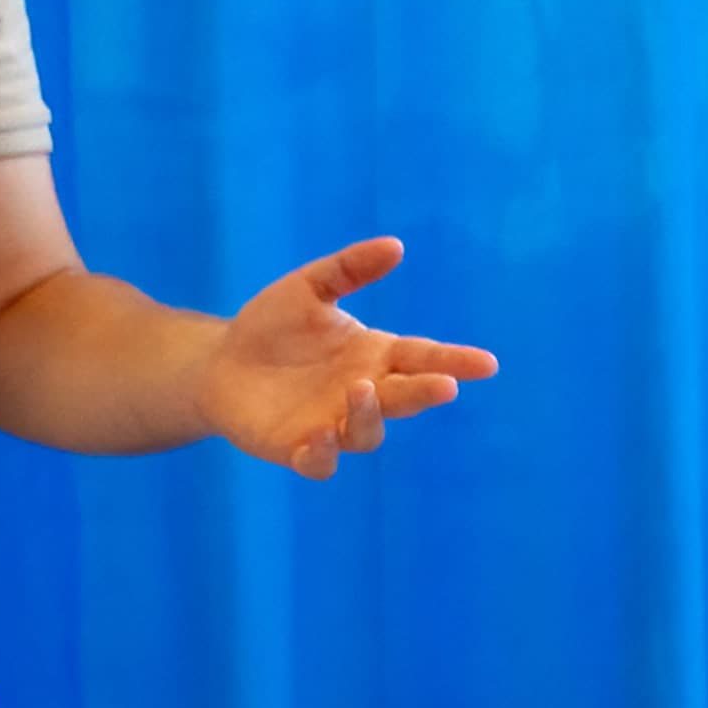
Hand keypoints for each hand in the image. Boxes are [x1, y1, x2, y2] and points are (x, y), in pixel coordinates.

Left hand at [194, 239, 497, 480]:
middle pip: (405, 398)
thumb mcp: (309, 287)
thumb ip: (350, 268)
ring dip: (369, 416)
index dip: (455, 361)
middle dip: (425, 392)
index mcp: (375, 355)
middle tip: (445, 386)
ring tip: (360, 390)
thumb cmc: (271, 326)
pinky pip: (320, 462)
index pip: (423, 358)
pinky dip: (323, 453)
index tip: (487, 364)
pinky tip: (318, 434)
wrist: (220, 363)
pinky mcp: (299, 449)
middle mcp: (363, 393)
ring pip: (367, 433)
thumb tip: (396, 246)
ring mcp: (334, 424)